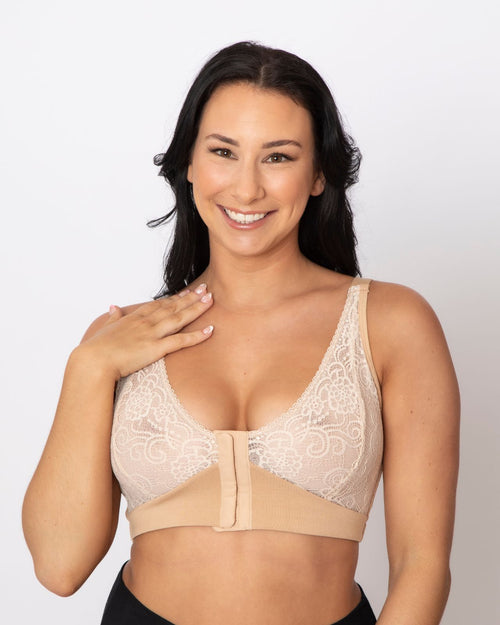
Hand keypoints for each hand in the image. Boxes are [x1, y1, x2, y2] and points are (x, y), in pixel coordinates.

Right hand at [77, 285, 213, 380]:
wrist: (93, 361)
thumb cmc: (96, 348)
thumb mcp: (105, 328)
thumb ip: (113, 317)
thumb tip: (113, 306)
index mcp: (134, 318)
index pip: (159, 304)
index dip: (175, 298)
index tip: (187, 291)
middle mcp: (145, 322)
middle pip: (173, 306)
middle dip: (191, 297)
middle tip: (206, 288)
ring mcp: (151, 334)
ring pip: (180, 318)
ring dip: (197, 308)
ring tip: (210, 299)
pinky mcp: (155, 348)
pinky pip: (181, 341)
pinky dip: (196, 335)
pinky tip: (210, 330)